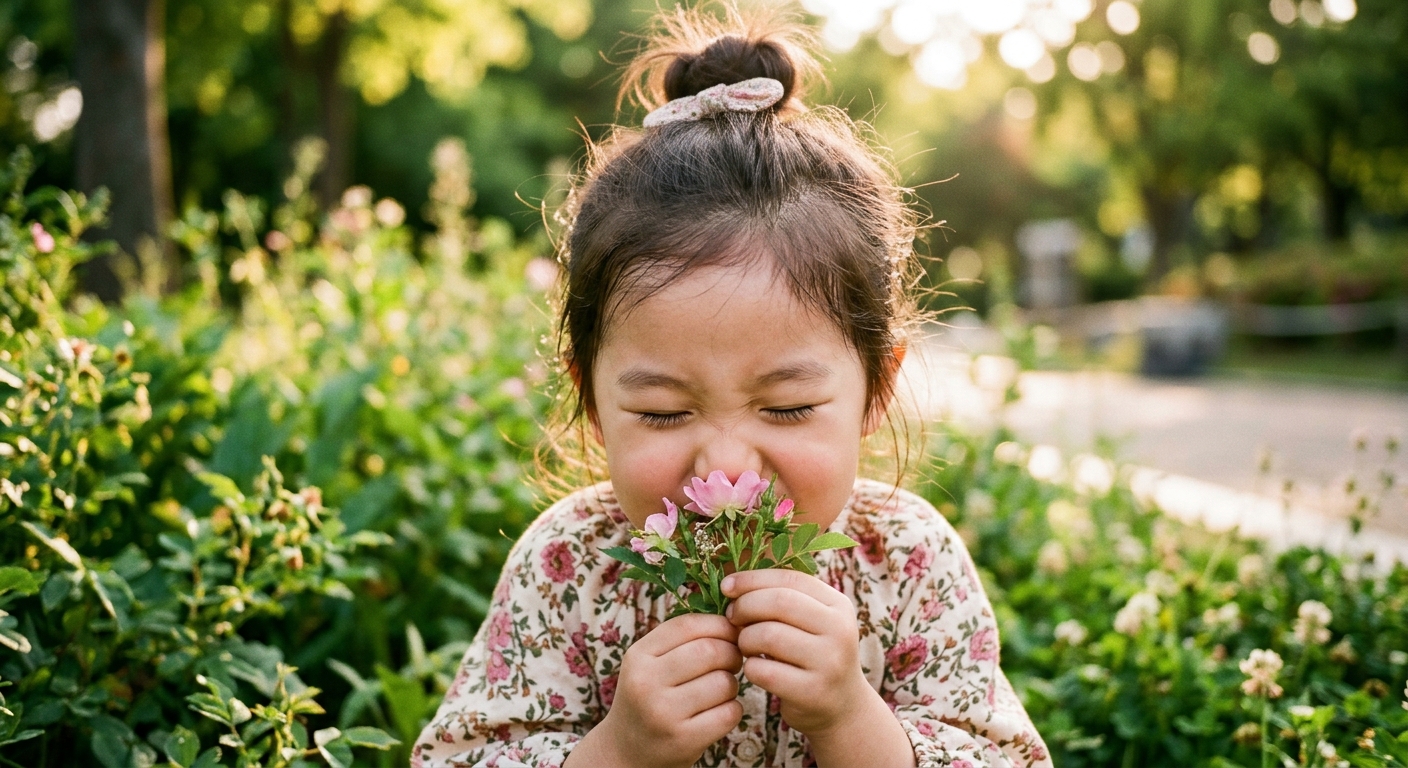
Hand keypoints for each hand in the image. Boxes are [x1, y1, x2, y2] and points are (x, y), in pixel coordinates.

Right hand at [568, 613, 743, 767]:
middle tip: (733, 661)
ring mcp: (664, 714)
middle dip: (732, 653)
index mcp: (638, 657)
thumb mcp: (649, 663)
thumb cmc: (648, 698)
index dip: (719, 624)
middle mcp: (646, 683)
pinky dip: (733, 709)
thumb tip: (732, 617)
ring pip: (723, 682)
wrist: (627, 752)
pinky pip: (729, 713)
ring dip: (732, 683)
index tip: (731, 632)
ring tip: (721, 689)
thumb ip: (681, 639)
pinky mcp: (683, 740)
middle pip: (710, 651)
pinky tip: (720, 711)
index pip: (688, 625)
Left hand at [722, 569, 872, 736]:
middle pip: (779, 602)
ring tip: (746, 645)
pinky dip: (750, 667)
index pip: (790, 578)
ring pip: (768, 635)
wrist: (841, 708)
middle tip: (732, 618)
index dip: (753, 579)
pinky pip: (764, 670)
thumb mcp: (811, 623)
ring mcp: (829, 662)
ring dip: (745, 639)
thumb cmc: (812, 656)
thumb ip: (783, 599)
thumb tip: (732, 585)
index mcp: (838, 605)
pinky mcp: (812, 692)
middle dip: (745, 606)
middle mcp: (840, 630)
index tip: (727, 587)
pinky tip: (754, 668)